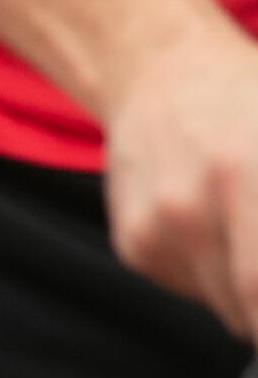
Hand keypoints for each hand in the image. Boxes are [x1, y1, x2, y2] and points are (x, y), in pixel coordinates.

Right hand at [103, 20, 257, 336]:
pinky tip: (212, 222)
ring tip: (245, 225)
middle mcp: (188, 207)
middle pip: (248, 307)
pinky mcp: (132, 243)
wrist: (159, 71)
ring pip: (225, 305)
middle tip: (257, 243)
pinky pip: (192, 288)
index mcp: (242, 173)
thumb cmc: (248, 104)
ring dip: (245, 287)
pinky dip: (213, 272)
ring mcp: (154, 227)